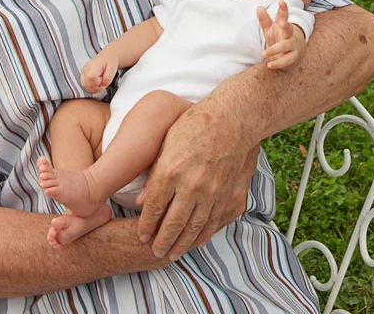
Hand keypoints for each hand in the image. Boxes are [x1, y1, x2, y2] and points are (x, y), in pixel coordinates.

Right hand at [80, 49, 118, 92]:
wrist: (108, 56)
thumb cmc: (110, 60)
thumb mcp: (113, 68)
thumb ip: (108, 78)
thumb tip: (103, 85)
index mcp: (92, 67)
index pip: (90, 80)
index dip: (98, 83)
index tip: (104, 80)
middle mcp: (86, 69)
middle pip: (86, 85)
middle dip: (96, 87)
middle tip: (103, 81)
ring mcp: (83, 72)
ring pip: (84, 86)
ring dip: (93, 88)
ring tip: (100, 81)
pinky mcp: (83, 74)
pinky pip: (84, 84)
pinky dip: (91, 87)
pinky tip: (96, 83)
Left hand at [135, 100, 257, 259]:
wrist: (231, 119)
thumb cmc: (194, 125)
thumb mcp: (166, 144)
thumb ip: (153, 174)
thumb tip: (142, 201)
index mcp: (170, 170)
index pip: (154, 208)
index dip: (147, 226)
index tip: (142, 236)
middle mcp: (190, 185)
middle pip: (172, 223)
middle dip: (162, 241)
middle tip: (155, 251)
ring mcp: (211, 191)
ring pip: (194, 227)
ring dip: (182, 243)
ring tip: (172, 254)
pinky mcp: (227, 193)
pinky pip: (214, 221)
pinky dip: (204, 234)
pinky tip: (197, 242)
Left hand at [257, 0, 305, 69]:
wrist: (293, 53)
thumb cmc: (279, 38)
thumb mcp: (270, 29)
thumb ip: (264, 20)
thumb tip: (259, 7)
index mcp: (283, 26)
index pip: (283, 16)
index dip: (283, 9)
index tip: (281, 1)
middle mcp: (289, 34)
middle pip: (289, 29)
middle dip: (286, 26)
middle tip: (282, 23)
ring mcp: (292, 46)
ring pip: (286, 46)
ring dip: (275, 50)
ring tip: (263, 54)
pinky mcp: (292, 57)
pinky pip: (286, 60)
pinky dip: (278, 63)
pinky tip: (269, 65)